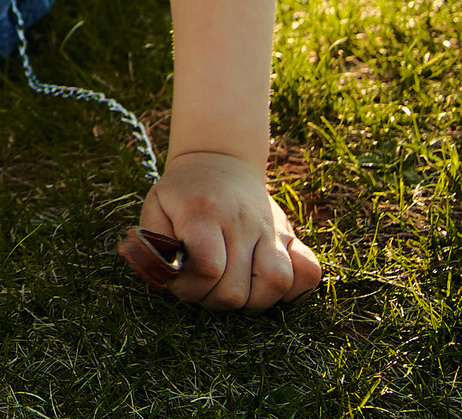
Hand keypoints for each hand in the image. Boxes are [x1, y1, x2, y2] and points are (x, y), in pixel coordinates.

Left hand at [138, 150, 322, 309]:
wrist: (220, 160)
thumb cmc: (182, 192)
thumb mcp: (155, 206)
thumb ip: (152, 243)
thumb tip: (164, 275)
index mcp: (205, 213)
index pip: (208, 268)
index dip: (192, 288)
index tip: (181, 284)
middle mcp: (242, 222)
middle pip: (238, 288)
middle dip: (215, 301)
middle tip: (203, 288)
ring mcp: (271, 229)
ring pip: (277, 284)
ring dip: (254, 302)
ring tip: (235, 291)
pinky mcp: (290, 236)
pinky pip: (309, 273)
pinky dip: (294, 292)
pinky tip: (268, 289)